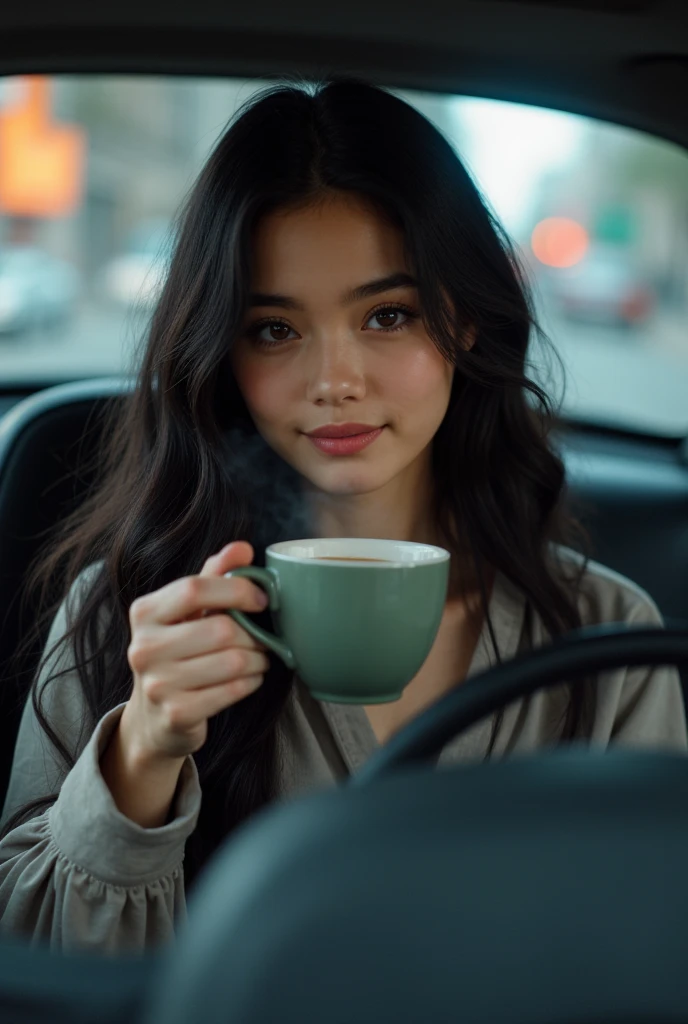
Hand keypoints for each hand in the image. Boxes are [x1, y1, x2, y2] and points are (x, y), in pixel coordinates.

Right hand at [122, 541, 269, 760]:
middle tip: (264, 638)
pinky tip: (250, 678)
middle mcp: (144, 647)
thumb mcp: (189, 611)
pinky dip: (251, 682)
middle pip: (221, 629)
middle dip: (254, 634)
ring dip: (258, 659)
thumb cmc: (179, 652)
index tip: (261, 599)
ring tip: (259, 658)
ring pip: (232, 662)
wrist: (155, 717)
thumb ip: (214, 575)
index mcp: (145, 612)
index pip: (195, 588)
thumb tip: (242, 548)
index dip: (236, 589)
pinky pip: (232, 690)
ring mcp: (157, 684)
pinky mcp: (176, 714)